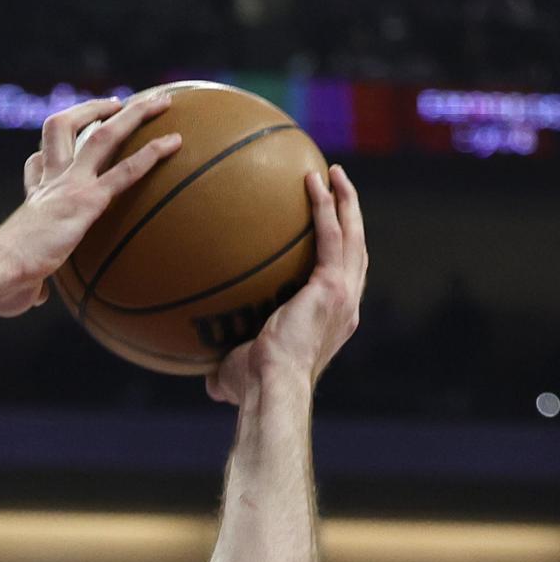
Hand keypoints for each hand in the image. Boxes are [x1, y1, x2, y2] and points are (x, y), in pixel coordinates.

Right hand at [0, 94, 181, 316]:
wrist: (0, 267)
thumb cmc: (3, 278)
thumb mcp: (17, 274)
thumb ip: (29, 280)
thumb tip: (34, 297)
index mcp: (33, 199)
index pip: (37, 164)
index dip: (47, 152)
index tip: (57, 150)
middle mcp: (50, 182)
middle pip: (64, 127)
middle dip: (91, 108)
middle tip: (117, 103)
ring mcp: (69, 185)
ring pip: (102, 135)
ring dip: (133, 114)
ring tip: (160, 101)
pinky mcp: (87, 200)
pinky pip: (125, 171)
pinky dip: (151, 154)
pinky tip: (175, 143)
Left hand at [206, 165, 367, 403]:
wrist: (271, 389)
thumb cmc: (253, 389)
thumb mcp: (240, 374)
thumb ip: (227, 371)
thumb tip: (205, 382)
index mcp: (332, 322)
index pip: (343, 279)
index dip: (341, 253)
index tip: (331, 232)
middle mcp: (346, 306)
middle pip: (356, 249)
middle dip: (350, 216)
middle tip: (339, 188)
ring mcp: (343, 294)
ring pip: (351, 235)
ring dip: (344, 200)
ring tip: (331, 172)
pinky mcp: (331, 285)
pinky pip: (331, 235)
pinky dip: (326, 206)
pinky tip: (314, 180)